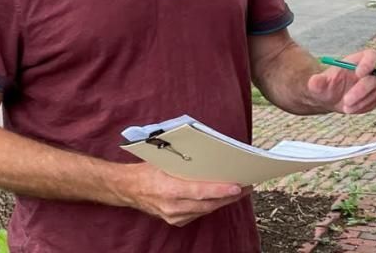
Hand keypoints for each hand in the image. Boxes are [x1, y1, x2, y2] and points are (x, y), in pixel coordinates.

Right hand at [116, 163, 249, 226]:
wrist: (128, 188)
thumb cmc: (147, 169)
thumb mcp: (164, 160)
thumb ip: (185, 161)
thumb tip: (210, 155)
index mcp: (168, 189)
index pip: (200, 192)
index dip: (220, 190)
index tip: (237, 187)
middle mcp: (172, 206)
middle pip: (207, 204)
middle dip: (229, 196)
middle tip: (247, 187)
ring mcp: (173, 216)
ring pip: (205, 210)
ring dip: (223, 201)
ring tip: (239, 191)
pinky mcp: (175, 221)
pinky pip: (198, 213)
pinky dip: (211, 205)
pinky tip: (221, 197)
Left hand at [306, 49, 375, 113]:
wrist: (327, 98)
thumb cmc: (324, 85)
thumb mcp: (317, 83)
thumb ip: (318, 81)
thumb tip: (315, 81)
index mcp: (357, 61)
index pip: (371, 56)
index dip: (368, 63)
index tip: (358, 73)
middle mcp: (368, 72)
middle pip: (373, 78)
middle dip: (361, 90)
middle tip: (346, 100)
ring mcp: (372, 86)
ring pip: (374, 93)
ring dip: (360, 102)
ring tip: (345, 108)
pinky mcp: (373, 98)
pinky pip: (373, 103)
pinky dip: (362, 107)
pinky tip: (350, 109)